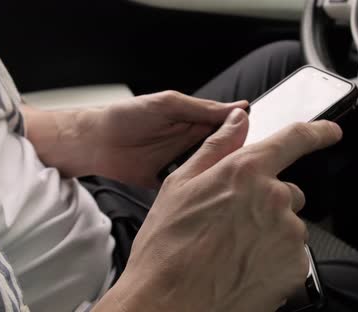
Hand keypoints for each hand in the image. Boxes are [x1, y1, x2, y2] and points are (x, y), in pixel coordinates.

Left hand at [85, 91, 247, 186]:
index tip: (260, 138)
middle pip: (224, 151)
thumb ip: (200, 108)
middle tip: (249, 164)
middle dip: (235, 157)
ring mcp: (183, 163)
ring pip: (210, 171)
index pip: (229, 126)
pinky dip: (198, 189)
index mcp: (195, 121)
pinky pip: (191, 187)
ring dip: (218, 174)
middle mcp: (193, 143)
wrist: (97, 142)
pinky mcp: (172, 182)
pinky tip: (209, 194)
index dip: (244, 132)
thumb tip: (237, 108)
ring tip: (233, 181)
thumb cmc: (127, 116)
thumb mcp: (167, 104)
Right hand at [96, 109, 342, 311]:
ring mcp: (288, 235)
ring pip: (288, 225)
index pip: (294, 140)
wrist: (170, 303)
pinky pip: (291, 254)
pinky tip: (244, 266)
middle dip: (267, 202)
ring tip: (233, 249)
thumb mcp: (180, 185)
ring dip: (270, 232)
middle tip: (234, 223)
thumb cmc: (168, 247)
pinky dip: (274, 259)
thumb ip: (217, 147)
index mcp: (246, 172)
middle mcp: (274, 199)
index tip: (330, 132)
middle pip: (287, 192)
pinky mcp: (295, 267)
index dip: (317, 132)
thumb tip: (237, 121)